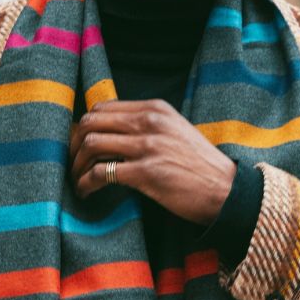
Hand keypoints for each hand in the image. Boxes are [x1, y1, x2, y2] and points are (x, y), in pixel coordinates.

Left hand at [69, 99, 236, 225]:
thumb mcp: (176, 132)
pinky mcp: (146, 172)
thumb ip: (148, 127)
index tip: (78, 144)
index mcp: (155, 109)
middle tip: (72, 163)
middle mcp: (150, 122)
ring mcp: (148, 146)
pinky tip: (85, 192)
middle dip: (74, 144)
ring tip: (77, 181)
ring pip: (91, 145)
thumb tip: (112, 134)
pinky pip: (101, 172)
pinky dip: (86, 183)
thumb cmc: (200, 167)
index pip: (103, 108)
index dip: (84, 127)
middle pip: (91, 123)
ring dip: (77, 165)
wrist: (226, 190)